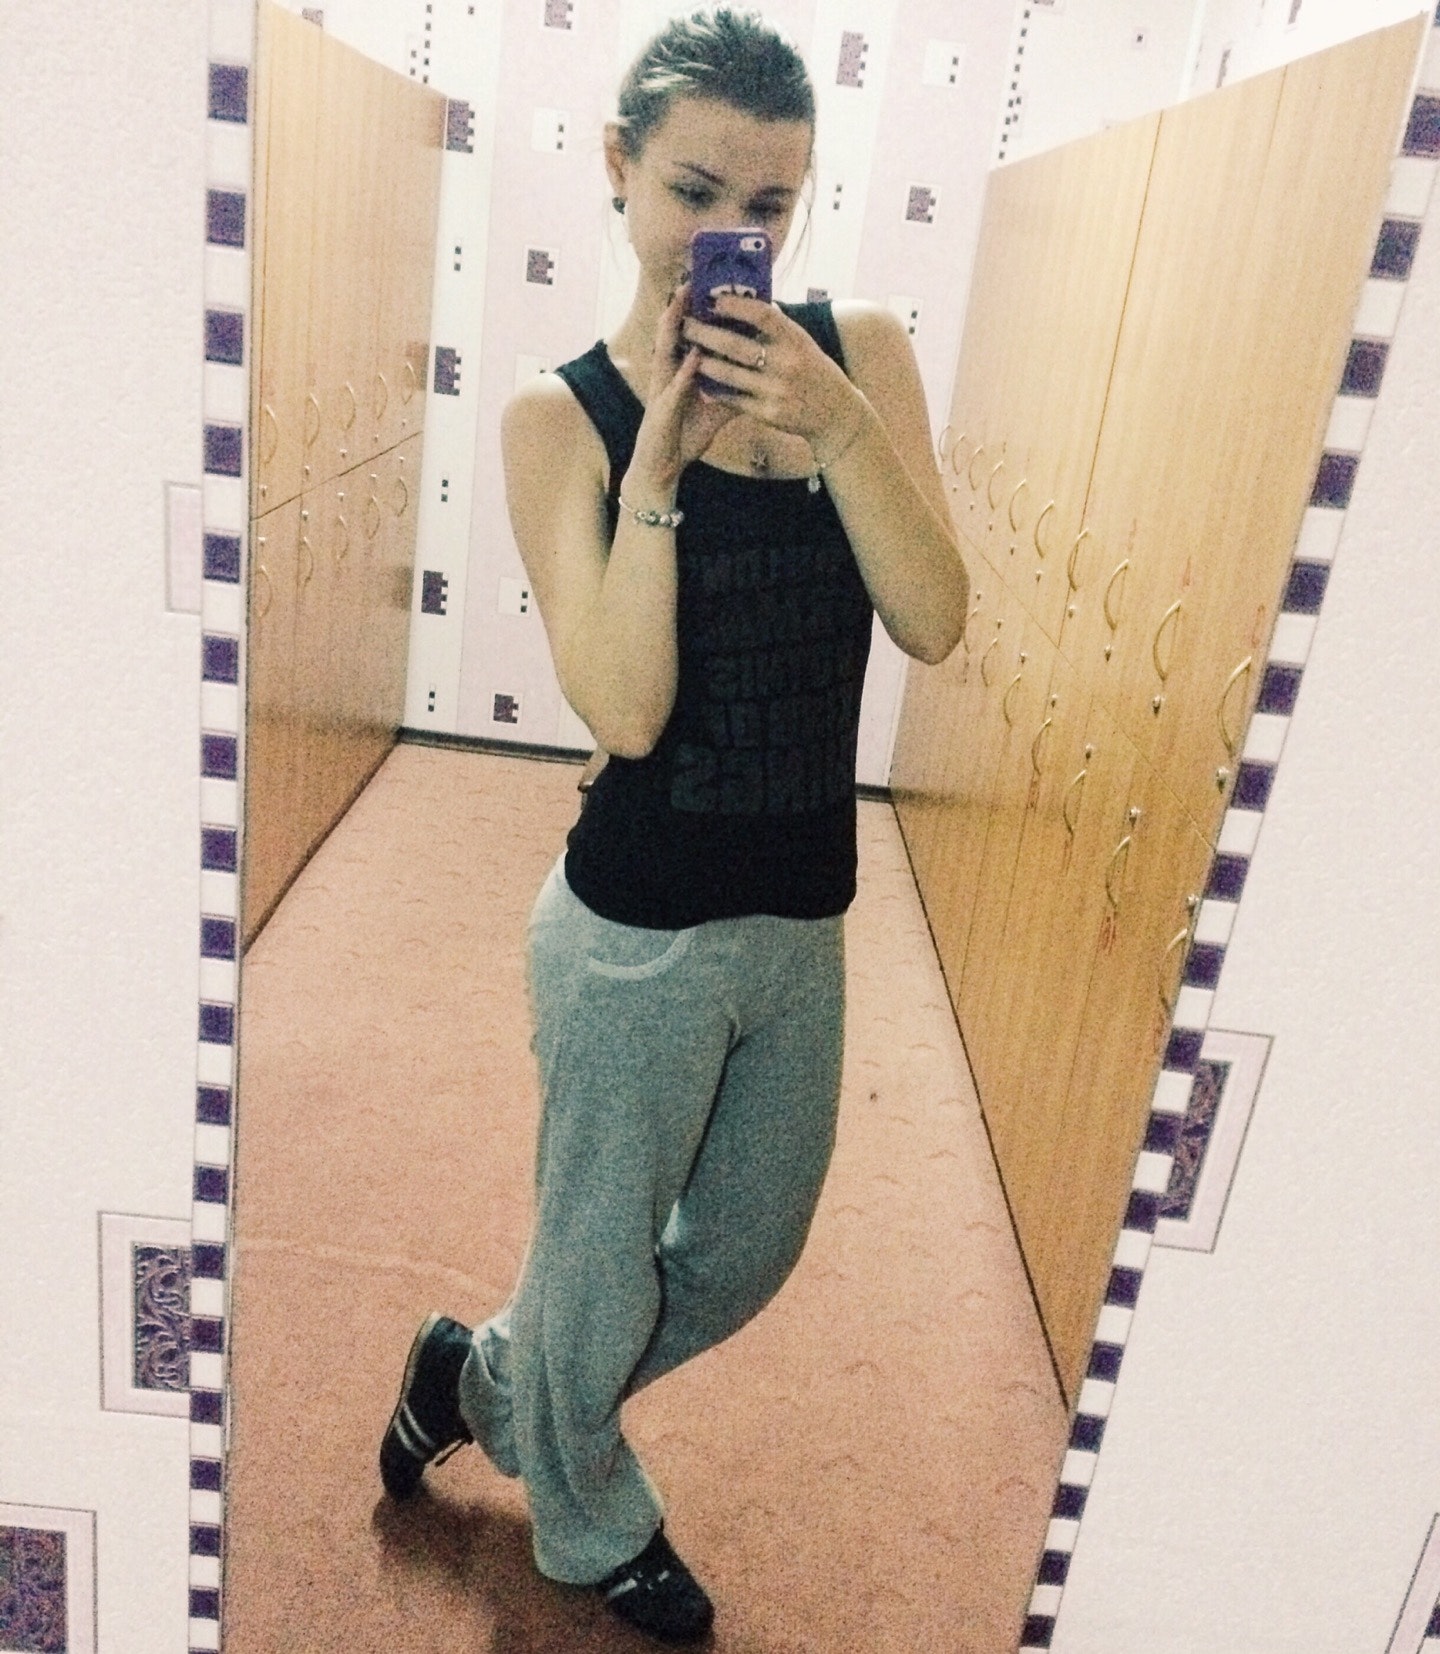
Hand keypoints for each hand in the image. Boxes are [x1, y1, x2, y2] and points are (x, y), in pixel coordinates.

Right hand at [629, 283, 741, 488]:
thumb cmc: (685, 437)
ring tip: (682, 301)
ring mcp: (661, 390)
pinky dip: (685, 370)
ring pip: (666, 350)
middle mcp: (666, 375)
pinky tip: (695, 356)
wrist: (663, 467)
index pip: (685, 334)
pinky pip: (676, 386)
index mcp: (677, 371)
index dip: (692, 311)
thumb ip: (734, 392)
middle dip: (680, 306)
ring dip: (673, 326)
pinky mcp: (661, 410)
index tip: (705, 287)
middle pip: (672, 333)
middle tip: (691, 278)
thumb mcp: (716, 411)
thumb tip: (760, 379)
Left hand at [680, 293, 866, 454]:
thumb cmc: (815, 372)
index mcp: (796, 340)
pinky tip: (702, 381)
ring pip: (730, 374)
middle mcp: (787, 364)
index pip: (763, 315)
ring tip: (689, 352)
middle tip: (687, 325)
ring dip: (705, 362)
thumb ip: (780, 327)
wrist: (836, 415)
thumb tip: (752, 299)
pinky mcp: (769, 414)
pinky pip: (734, 400)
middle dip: (707, 334)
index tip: (715, 299)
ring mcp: (776, 391)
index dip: (737, 306)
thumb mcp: (804, 344)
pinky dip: (717, 390)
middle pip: (737, 346)